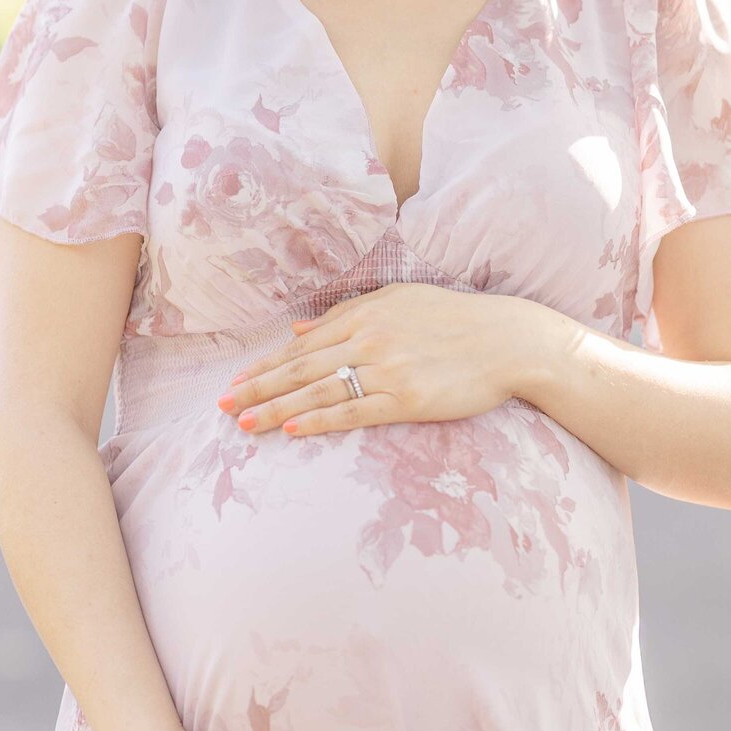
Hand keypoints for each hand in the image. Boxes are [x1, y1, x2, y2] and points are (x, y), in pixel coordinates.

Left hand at [215, 283, 542, 437]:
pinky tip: (294, 429)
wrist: (507, 339)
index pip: (302, 346)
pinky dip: (321, 419)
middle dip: (258, 388)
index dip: (266, 366)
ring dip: (278, 408)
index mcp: (365, 315)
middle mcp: (369, 340)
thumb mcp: (399, 301)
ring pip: (320, 390)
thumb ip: (348, 314)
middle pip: (302, 368)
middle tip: (223, 406)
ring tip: (245, 422)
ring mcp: (387, 369)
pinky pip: (355, 411)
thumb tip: (298, 330)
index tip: (235, 382)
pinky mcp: (407, 397)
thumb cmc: (455, 319)